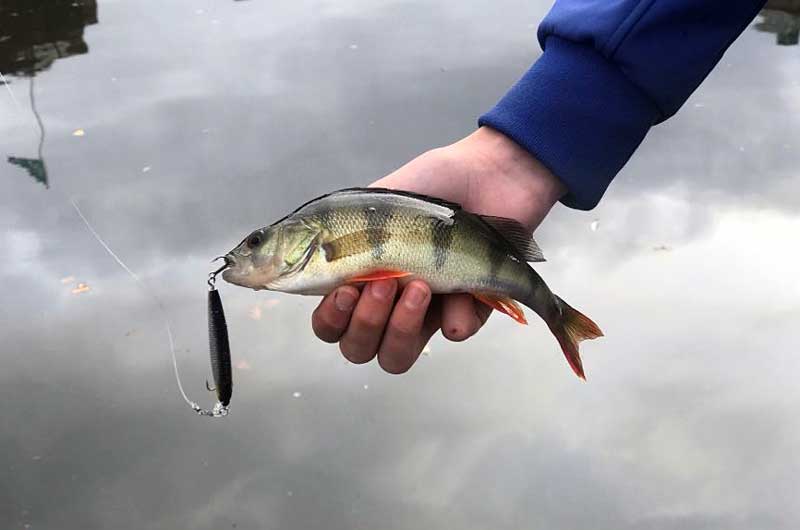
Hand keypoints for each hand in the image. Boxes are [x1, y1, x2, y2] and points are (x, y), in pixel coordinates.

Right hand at [311, 126, 566, 373]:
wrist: (488, 178)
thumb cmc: (427, 188)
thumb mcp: (371, 203)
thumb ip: (331, 232)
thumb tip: (276, 247)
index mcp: (359, 281)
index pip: (330, 323)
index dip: (331, 319)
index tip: (346, 290)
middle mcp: (387, 306)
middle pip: (358, 349)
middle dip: (366, 323)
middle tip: (385, 283)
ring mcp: (425, 314)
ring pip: (396, 358)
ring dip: (402, 328)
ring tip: (420, 287)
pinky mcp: (465, 312)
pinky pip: (454, 333)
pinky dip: (457, 313)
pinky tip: (465, 289)